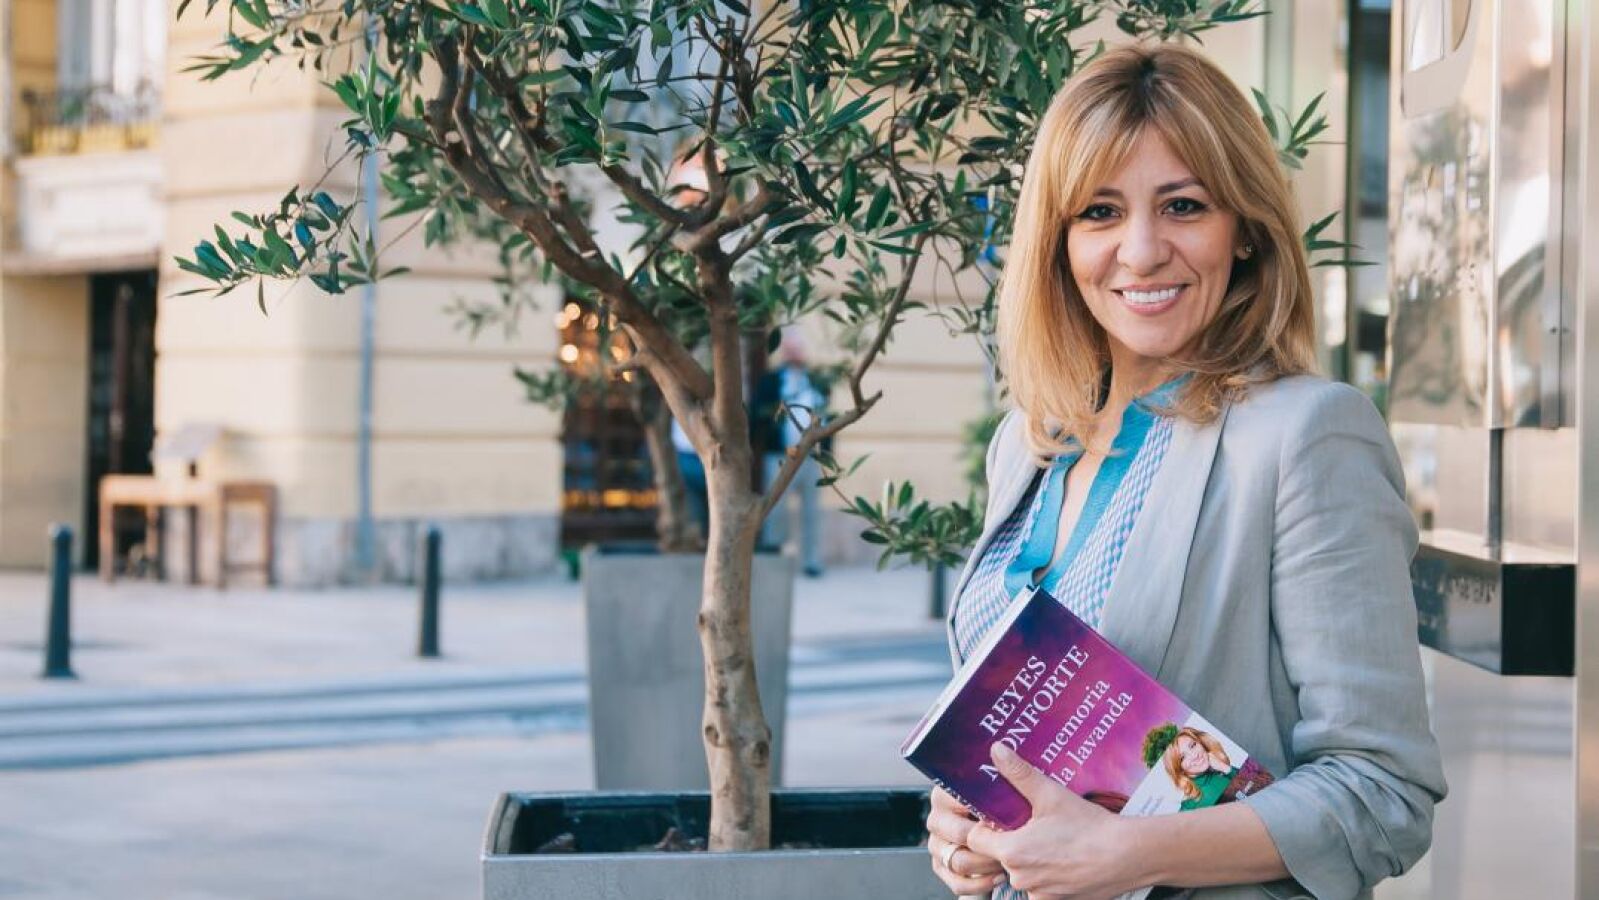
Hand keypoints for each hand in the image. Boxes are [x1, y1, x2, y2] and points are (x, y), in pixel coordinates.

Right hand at [926, 785, 1007, 895]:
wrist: (994, 826)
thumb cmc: (1000, 805)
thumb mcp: (1001, 788)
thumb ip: (1002, 776)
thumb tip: (1003, 757)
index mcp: (944, 794)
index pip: (961, 803)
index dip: (987, 811)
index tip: (1007, 816)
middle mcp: (937, 819)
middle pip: (960, 835)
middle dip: (989, 842)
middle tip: (1011, 842)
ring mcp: (937, 844)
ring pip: (958, 861)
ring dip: (987, 864)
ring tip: (1007, 861)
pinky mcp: (941, 866)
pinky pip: (957, 882)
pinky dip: (980, 883)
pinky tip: (998, 876)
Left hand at [964, 743, 1148, 899]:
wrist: (1127, 856)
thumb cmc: (1089, 826)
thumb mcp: (1051, 794)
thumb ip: (1019, 773)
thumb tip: (997, 751)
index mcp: (1012, 851)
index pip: (975, 839)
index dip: (983, 825)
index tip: (999, 815)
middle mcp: (1020, 877)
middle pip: (998, 856)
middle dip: (1009, 840)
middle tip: (1031, 823)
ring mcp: (1038, 893)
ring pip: (1020, 872)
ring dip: (1029, 858)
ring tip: (1051, 839)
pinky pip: (1040, 887)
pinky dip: (1047, 874)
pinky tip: (1063, 857)